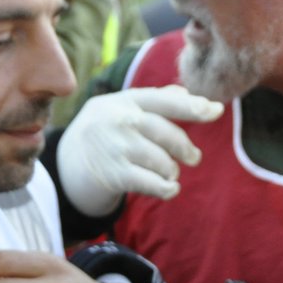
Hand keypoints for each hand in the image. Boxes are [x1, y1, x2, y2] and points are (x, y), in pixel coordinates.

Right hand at [56, 86, 224, 216]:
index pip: (164, 101)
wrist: (67, 164)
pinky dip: (167, 189)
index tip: (215, 111)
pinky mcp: (114, 175)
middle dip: (186, 149)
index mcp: (124, 100)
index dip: (191, 106)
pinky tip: (170, 189)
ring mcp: (115, 148)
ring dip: (172, 170)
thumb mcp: (120, 108)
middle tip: (194, 158)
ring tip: (170, 172)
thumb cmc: (104, 132)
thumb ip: (154, 101)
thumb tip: (187, 94)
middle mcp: (119, 121)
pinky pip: (153, 183)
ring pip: (163, 161)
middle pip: (168, 134)